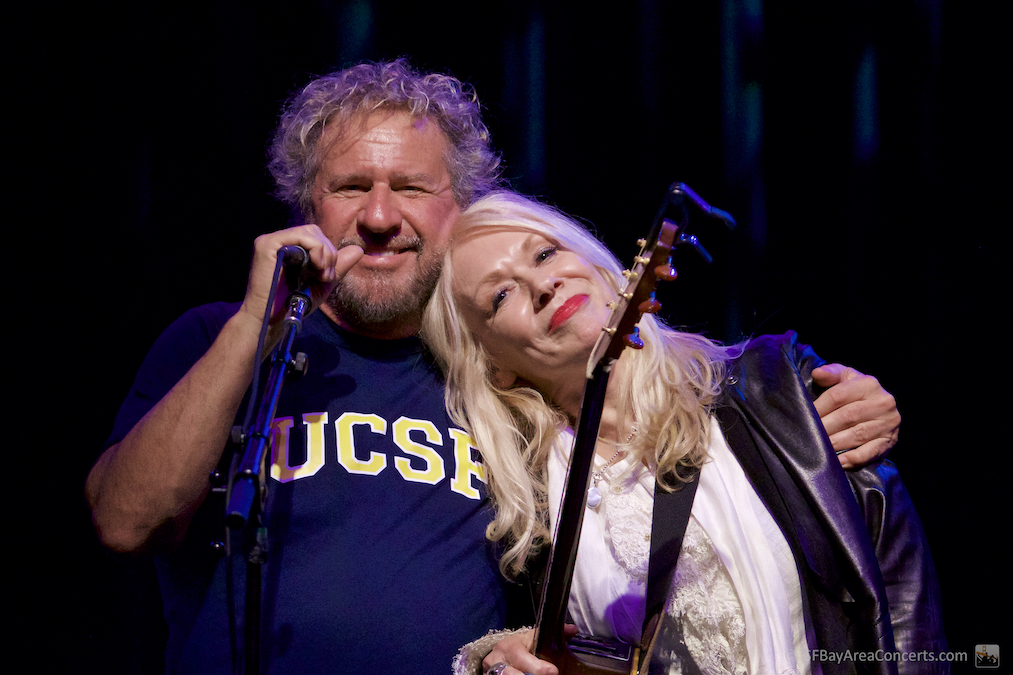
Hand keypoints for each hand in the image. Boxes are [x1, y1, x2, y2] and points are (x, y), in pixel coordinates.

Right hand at [238, 224, 362, 332]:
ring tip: (322, 273)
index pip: (316, 237)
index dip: (329, 252)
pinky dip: (314, 248)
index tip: (330, 276)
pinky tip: (316, 266)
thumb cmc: (293, 304)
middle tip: (327, 276)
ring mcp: (272, 241)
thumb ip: (338, 266)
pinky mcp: (266, 244)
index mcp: (290, 248)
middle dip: (329, 253)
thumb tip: (359, 250)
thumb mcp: (322, 283)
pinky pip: (299, 235)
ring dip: (324, 252)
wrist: (272, 319)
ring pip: (309, 232)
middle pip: (314, 231)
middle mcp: (280, 241)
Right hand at [482, 626, 577, 674]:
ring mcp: (490, 672)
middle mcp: (496, 660)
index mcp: (509, 646)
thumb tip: (572, 629)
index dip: (537, 666)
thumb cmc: (520, 647)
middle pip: (509, 673)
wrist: (500, 654)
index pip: (521, 657)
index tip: (552, 671)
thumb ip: (551, 636)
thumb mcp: (533, 639)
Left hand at [812, 364, 899, 468]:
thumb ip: (831, 373)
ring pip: (857, 435)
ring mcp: (888, 423)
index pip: (838, 396)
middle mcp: (882, 403)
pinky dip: (853, 458)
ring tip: (819, 449)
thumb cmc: (856, 392)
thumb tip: (817, 373)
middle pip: (847, 416)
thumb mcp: (845, 377)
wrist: (881, 408)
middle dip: (824, 427)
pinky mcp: (890, 441)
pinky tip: (838, 462)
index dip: (819, 407)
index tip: (804, 416)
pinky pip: (869, 452)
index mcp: (869, 384)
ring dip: (835, 443)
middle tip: (808, 435)